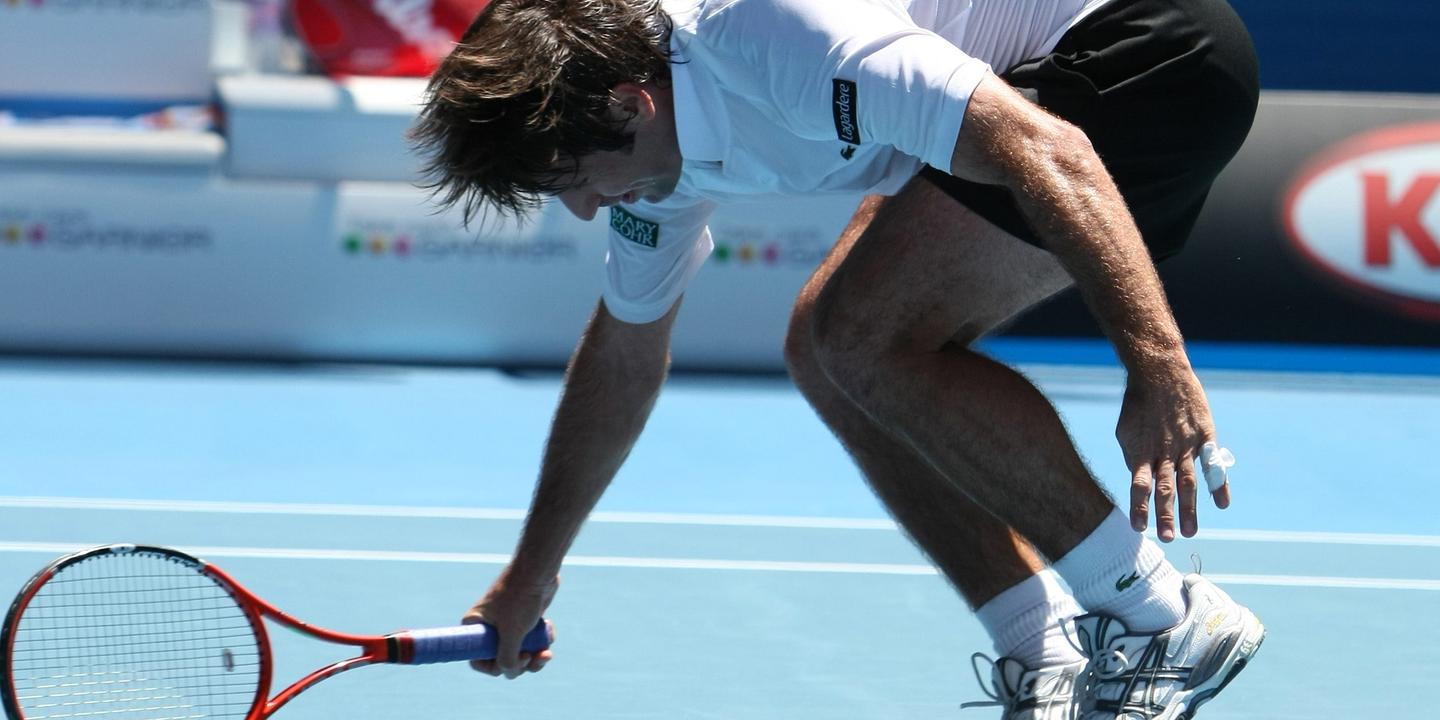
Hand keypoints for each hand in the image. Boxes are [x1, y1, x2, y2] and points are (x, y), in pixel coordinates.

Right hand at [463, 567, 558, 678]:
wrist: (539, 571)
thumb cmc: (520, 598)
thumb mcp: (512, 634)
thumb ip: (507, 659)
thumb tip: (509, 673)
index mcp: (474, 627)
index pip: (477, 659)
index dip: (494, 668)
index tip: (512, 663)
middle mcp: (487, 626)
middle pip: (500, 659)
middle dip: (520, 663)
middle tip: (533, 657)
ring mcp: (506, 623)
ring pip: (518, 652)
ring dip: (534, 657)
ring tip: (546, 653)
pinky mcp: (523, 620)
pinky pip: (529, 640)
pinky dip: (540, 642)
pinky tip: (549, 633)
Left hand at [1116, 364, 1230, 541]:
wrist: (1159, 371)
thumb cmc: (1138, 403)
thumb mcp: (1126, 430)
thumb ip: (1132, 457)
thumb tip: (1139, 480)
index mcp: (1141, 451)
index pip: (1139, 486)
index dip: (1139, 507)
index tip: (1139, 528)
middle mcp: (1164, 451)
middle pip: (1166, 489)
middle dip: (1166, 516)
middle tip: (1168, 539)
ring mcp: (1185, 444)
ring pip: (1188, 482)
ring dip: (1189, 508)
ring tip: (1189, 532)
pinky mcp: (1204, 435)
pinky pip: (1212, 463)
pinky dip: (1218, 484)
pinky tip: (1222, 504)